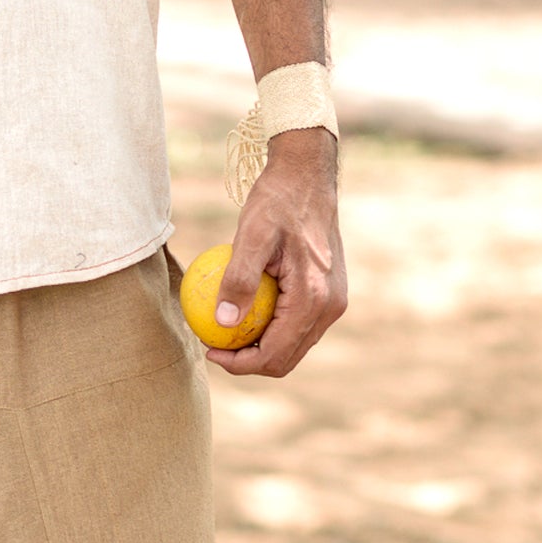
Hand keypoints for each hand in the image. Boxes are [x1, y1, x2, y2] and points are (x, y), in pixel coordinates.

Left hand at [202, 128, 345, 378]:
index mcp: (313, 298)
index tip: (208, 350)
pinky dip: (272, 329)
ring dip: (260, 347)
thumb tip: (222, 323)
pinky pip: (298, 325)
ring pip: (293, 345)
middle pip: (286, 359)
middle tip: (213, 344)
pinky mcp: (329, 294)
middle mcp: (330, 307)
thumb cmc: (277, 202)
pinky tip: (244, 311)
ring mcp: (333, 302)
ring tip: (226, 330)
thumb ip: (239, 280)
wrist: (308, 178)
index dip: (239, 364)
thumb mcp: (251, 236)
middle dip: (248, 361)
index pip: (274, 355)